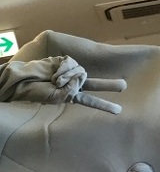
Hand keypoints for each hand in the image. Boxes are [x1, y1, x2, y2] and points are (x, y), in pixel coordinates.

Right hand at [0, 56, 125, 113]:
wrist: (23, 80)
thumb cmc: (38, 92)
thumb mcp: (56, 97)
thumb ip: (70, 91)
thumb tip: (81, 78)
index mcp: (72, 95)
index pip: (92, 101)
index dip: (105, 106)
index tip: (118, 111)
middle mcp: (73, 84)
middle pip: (95, 84)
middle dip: (109, 85)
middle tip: (124, 86)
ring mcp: (70, 72)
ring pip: (80, 72)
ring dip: (68, 77)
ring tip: (55, 81)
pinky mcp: (64, 61)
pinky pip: (71, 64)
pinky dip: (63, 69)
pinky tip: (54, 73)